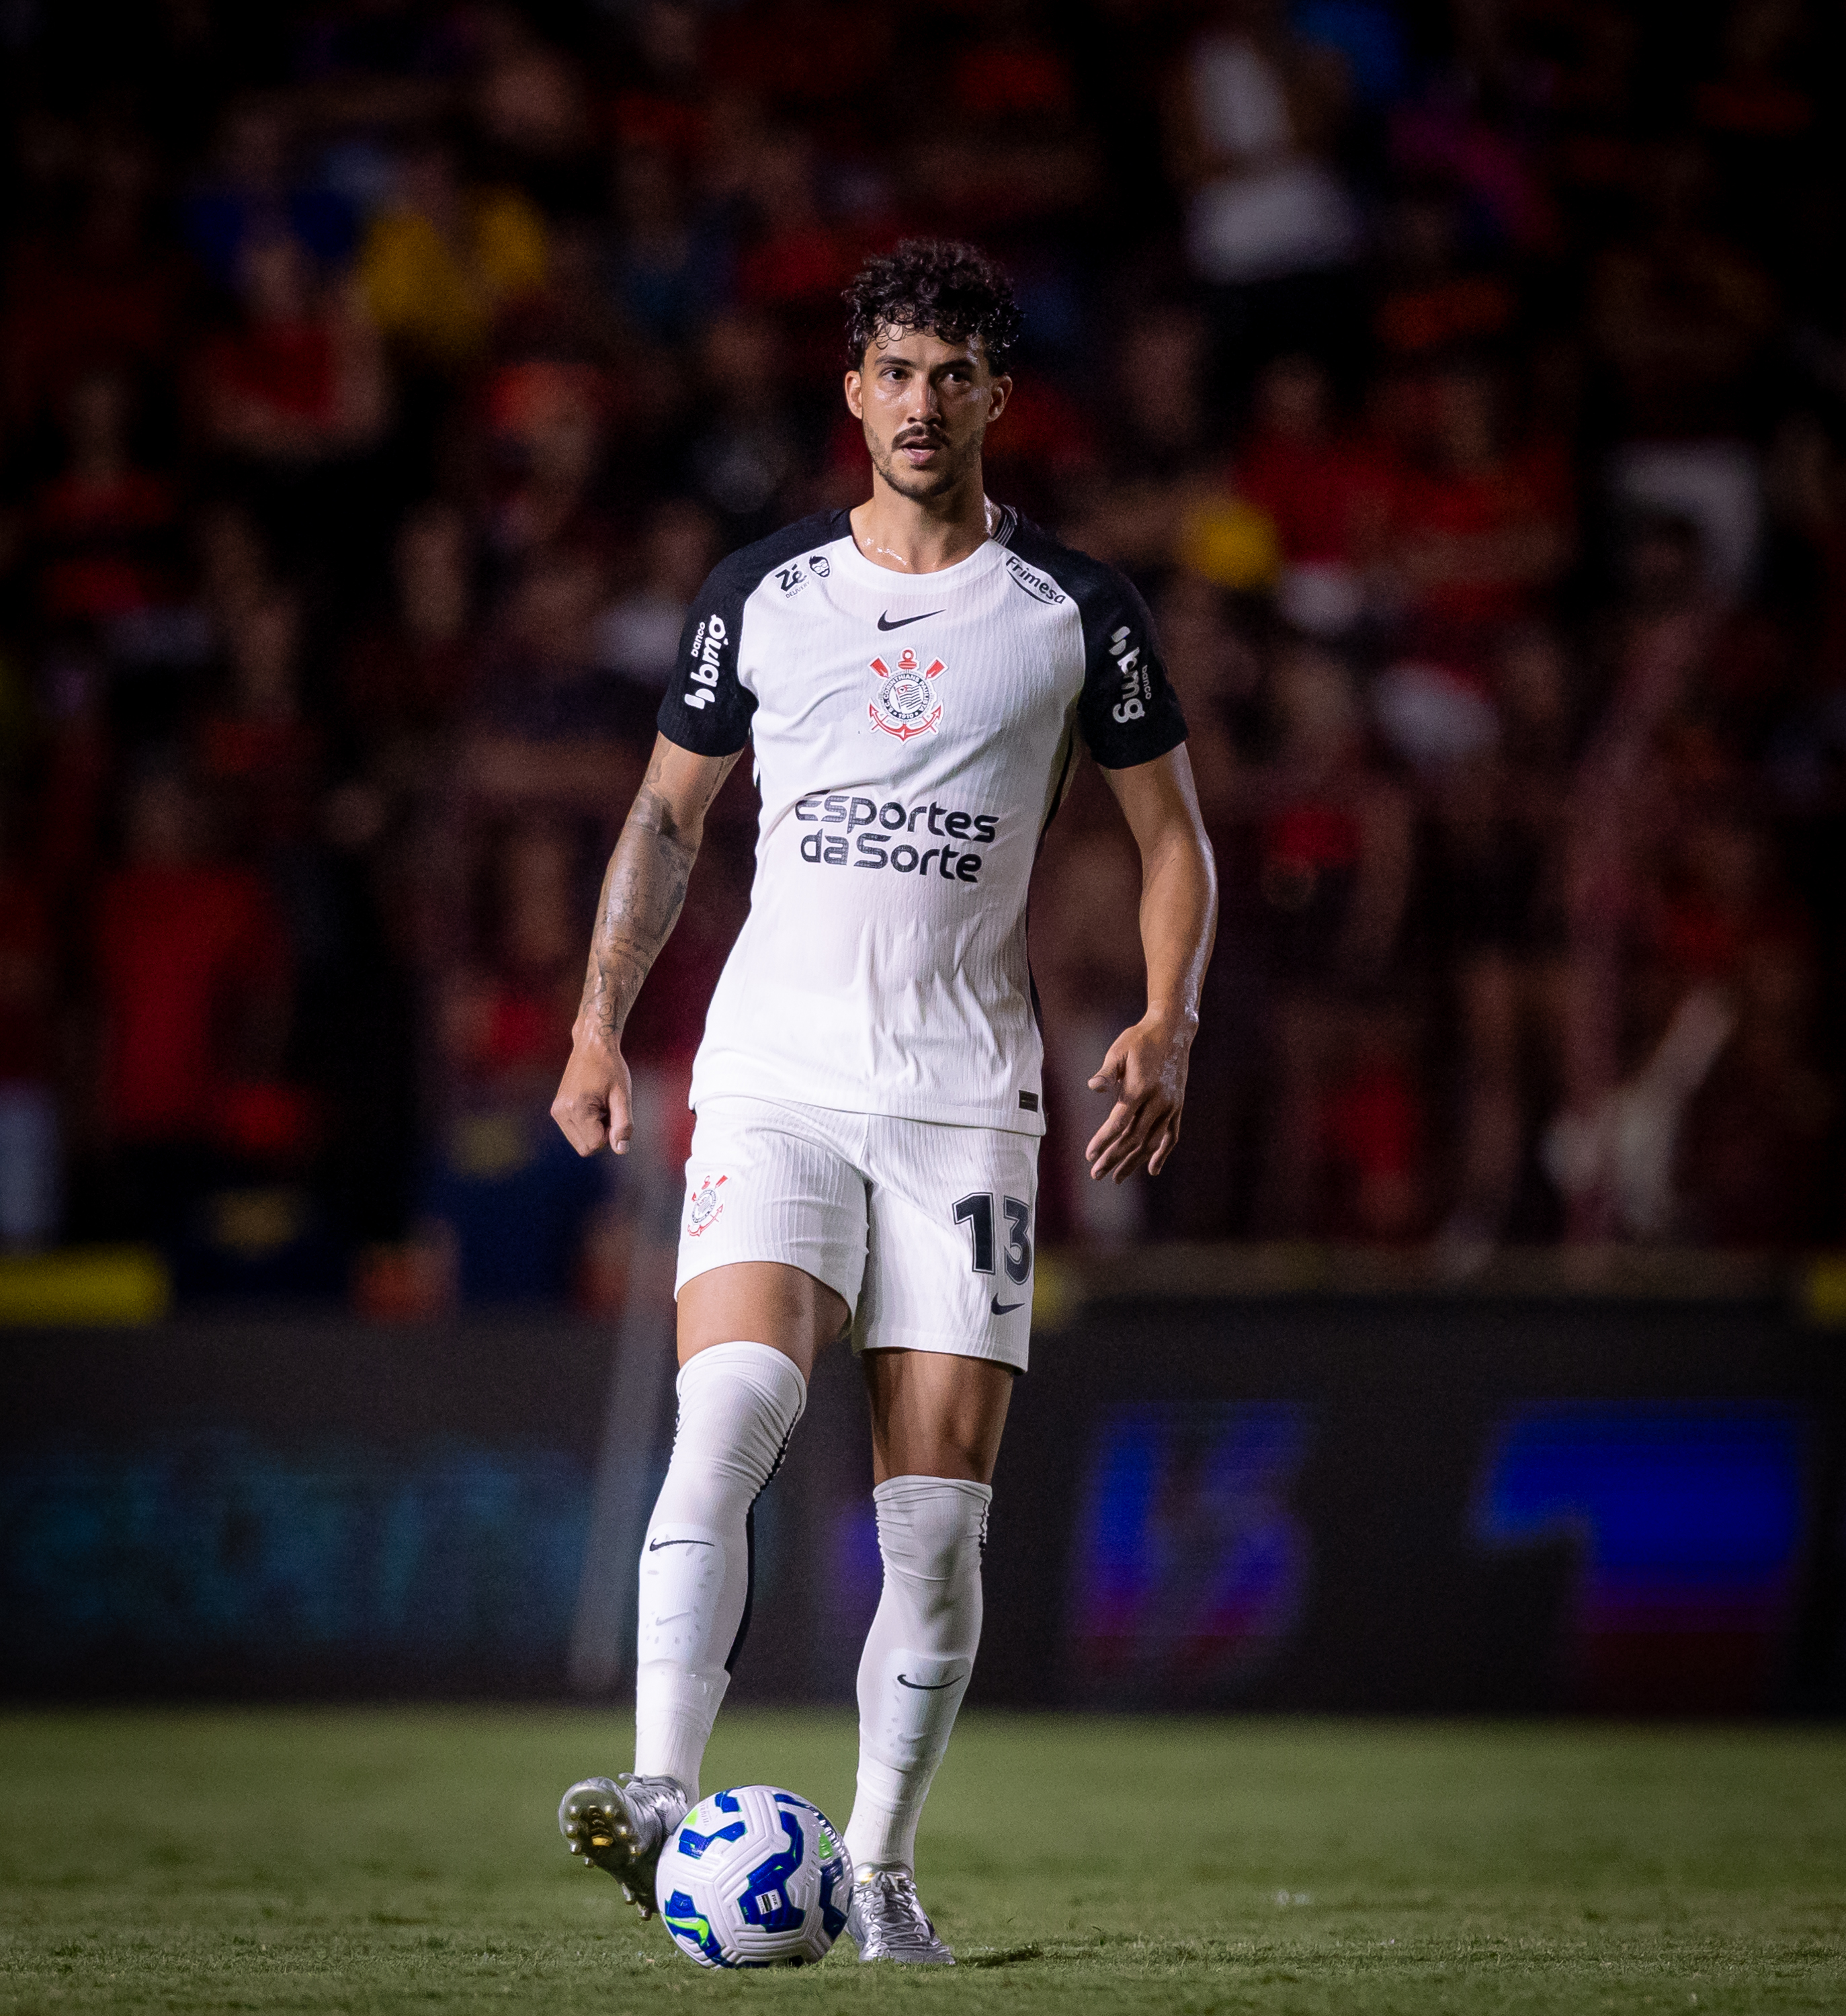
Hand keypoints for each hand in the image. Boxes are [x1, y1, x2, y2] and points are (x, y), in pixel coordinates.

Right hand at [551, 1029, 633, 1156]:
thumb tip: (621, 1150)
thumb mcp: (622, 1096)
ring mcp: (556, 1112)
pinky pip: (575, 1133)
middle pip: (586, 1148)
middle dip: (602, 1136)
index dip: (611, 1135)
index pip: (596, 1144)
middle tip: (609, 1111)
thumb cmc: (610, 1068)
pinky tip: (593, 1106)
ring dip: (595, 1131)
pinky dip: (588, 1126)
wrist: (592, 1046)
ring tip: (601, 1106)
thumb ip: (623, 1124)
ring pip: (580, 1143)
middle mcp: (561, 1112)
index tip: (615, 1112)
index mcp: (576, 1109)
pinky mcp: (557, 1110)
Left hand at [1084, 1013, 1191, 1182]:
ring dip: (1134, 1162)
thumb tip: (1092, 1087)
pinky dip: (1162, 1153)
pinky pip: (1171, 1135)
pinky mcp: (1178, 1106)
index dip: (1103, 1141)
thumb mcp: (1119, 1050)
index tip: (1089, 1156)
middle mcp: (1157, 1101)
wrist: (1173, 1030)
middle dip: (1114, 1158)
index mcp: (1140, 1088)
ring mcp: (1170, 1105)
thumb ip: (1107, 1072)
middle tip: (1096, 1174)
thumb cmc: (1139, 1039)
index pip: (1118, 1123)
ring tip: (1117, 1178)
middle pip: (1133, 1138)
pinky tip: (1152, 1169)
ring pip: (1151, 1141)